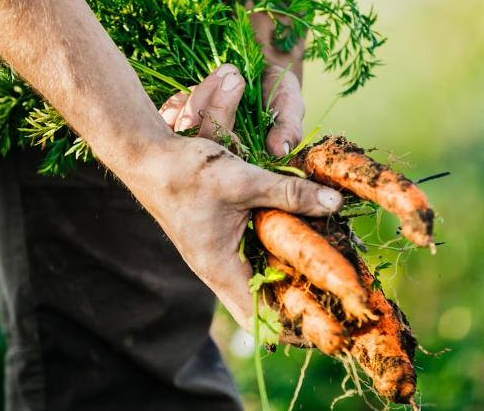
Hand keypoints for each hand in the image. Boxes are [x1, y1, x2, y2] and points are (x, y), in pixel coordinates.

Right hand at [142, 64, 341, 340]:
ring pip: (257, 279)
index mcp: (220, 268)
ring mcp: (217, 256)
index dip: (292, 327)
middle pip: (262, 303)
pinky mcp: (217, 240)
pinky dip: (274, 254)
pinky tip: (298, 240)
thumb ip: (289, 193)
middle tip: (335, 298)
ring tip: (325, 273)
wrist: (148, 155)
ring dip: (287, 277)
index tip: (326, 325)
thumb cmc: (187, 172)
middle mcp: (218, 270)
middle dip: (296, 303)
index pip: (259, 317)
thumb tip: (334, 203)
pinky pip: (251, 257)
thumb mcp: (243, 181)